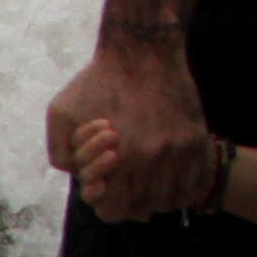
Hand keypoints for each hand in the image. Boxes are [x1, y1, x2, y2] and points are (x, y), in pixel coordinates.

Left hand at [49, 37, 216, 220]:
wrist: (143, 49)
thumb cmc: (98, 80)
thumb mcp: (60, 112)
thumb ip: (61, 152)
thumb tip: (77, 176)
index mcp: (118, 156)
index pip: (115, 207)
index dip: (108, 206)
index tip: (108, 194)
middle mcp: (153, 157)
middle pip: (145, 206)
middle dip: (133, 204)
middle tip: (128, 193)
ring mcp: (179, 147)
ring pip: (173, 195)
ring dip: (159, 197)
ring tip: (149, 188)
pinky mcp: (196, 135)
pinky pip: (194, 176)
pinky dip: (183, 185)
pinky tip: (171, 178)